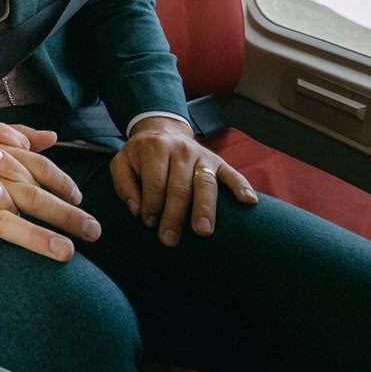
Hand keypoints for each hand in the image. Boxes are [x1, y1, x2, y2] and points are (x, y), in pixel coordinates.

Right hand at [0, 107, 100, 283]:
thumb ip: (16, 135)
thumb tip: (50, 137)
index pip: (36, 167)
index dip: (61, 183)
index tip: (80, 199)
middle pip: (29, 196)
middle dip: (64, 214)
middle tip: (93, 232)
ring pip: (3, 221)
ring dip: (35, 238)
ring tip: (64, 253)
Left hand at [109, 115, 257, 245]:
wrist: (161, 131)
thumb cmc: (140, 156)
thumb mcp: (122, 163)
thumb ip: (123, 185)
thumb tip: (136, 210)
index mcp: (155, 148)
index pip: (155, 182)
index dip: (151, 205)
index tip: (149, 224)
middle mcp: (181, 150)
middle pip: (180, 187)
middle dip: (174, 216)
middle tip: (169, 240)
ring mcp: (202, 155)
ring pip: (205, 184)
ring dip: (204, 209)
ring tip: (203, 231)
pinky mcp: (218, 162)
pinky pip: (232, 174)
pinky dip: (241, 186)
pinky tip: (248, 201)